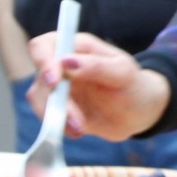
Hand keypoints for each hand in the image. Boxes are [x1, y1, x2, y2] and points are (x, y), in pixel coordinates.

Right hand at [25, 29, 170, 141]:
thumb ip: (96, 66)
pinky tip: (79, 130)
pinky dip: (59, 127)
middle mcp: (60, 65)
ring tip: (81, 128)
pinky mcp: (57, 109)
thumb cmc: (132, 85)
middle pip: (40, 78)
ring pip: (39, 100)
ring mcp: (57, 88)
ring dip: (56, 116)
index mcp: (76, 47)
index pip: (43, 46)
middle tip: (77, 121)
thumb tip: (65, 61)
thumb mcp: (122, 73)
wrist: (137, 113)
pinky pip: (47, 117)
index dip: (43, 61)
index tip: (54, 82)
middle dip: (55, 101)